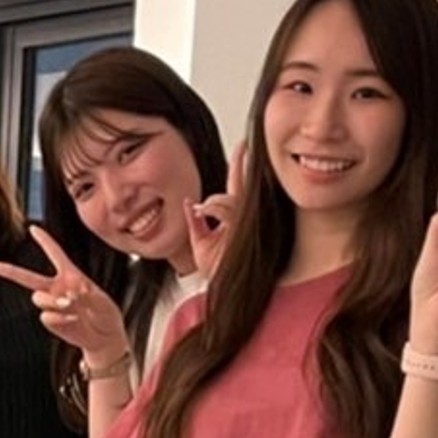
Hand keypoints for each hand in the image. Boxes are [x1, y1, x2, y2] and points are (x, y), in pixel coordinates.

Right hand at [0, 224, 128, 363]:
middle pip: (28, 277)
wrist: (105, 337)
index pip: (55, 254)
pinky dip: (59, 317)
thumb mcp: (101, 300)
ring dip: (52, 300)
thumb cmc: (106, 314)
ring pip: (38, 298)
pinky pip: (46, 316)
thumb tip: (70, 293)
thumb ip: (86, 294)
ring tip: (69, 304)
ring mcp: (53, 306)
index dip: (44, 241)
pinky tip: (72, 319)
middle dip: (9, 271)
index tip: (33, 228)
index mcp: (70, 275)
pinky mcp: (52, 322)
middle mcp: (57, 288)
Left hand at [185, 140, 244, 279]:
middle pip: (242, 187)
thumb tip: (190, 204)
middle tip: (244, 145)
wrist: (226, 292)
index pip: (239, 187)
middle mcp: (246, 219)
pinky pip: (229, 209)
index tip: (244, 146)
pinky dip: (214, 207)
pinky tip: (203, 210)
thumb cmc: (218, 274)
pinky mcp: (244, 231)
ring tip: (204, 209)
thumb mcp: (200, 246)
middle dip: (242, 164)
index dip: (240, 166)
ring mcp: (247, 224)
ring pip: (233, 198)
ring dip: (216, 200)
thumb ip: (195, 224)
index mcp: (237, 219)